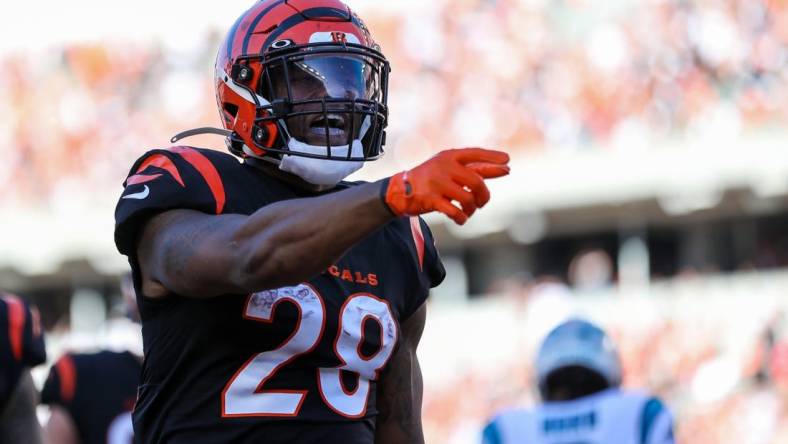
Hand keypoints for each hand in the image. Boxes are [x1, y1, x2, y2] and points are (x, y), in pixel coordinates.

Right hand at [384, 148, 509, 224]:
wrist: (399, 191)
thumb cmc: (430, 179)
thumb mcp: (449, 169)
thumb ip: (474, 169)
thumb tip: (505, 168)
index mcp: (449, 156)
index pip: (475, 154)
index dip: (492, 158)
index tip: (507, 162)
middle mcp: (444, 167)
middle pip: (476, 181)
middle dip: (484, 195)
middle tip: (482, 202)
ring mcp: (436, 183)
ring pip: (467, 198)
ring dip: (472, 209)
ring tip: (468, 211)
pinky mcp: (430, 199)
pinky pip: (454, 212)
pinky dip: (461, 218)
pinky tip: (460, 219)